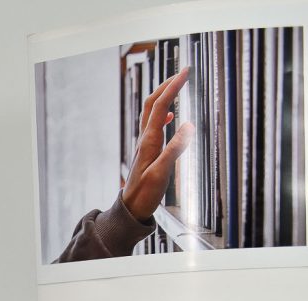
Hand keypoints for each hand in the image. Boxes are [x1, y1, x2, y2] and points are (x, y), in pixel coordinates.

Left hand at [122, 66, 192, 220]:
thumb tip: (188, 126)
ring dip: (163, 96)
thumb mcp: (162, 173)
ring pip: (151, 113)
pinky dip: (162, 114)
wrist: (131, 208)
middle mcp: (145, 139)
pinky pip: (153, 125)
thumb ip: (175, 149)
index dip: (173, 87)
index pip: (161, 106)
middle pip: (153, 104)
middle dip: (167, 85)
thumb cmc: (145, 193)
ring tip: (176, 86)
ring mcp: (145, 144)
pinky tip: (169, 116)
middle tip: (183, 72)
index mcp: (149, 140)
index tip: (186, 72)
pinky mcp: (147, 150)